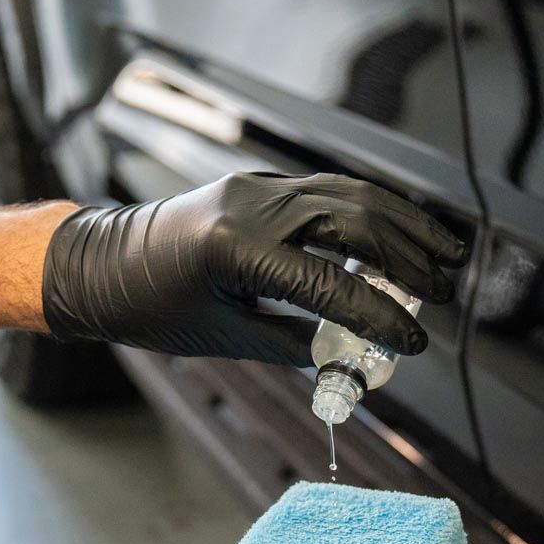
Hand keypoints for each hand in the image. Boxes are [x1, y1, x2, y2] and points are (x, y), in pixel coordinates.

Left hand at [39, 172, 466, 364]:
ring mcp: (257, 186)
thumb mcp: (225, 338)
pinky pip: (329, 190)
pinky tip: (400, 232)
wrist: (99, 264)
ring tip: (443, 255)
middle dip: (407, 259)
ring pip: (350, 195)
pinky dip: (372, 211)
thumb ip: (294, 344)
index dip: (380, 317)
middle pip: (354, 221)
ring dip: (403, 225)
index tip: (413, 341)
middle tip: (442, 294)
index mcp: (235, 250)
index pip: (331, 284)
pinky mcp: (260, 184)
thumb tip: (352, 360)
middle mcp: (251, 206)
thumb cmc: (150, 307)